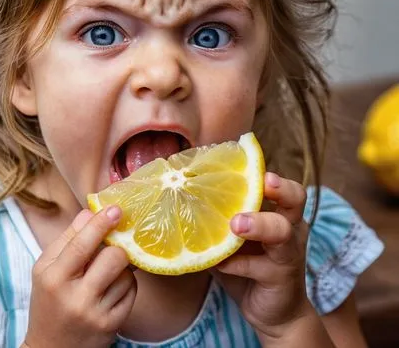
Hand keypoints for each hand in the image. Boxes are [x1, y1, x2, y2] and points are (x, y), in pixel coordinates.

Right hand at [24, 206, 136, 347]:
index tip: (116, 209)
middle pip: (113, 257)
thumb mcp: (46, 268)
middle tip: (112, 244)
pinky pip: (132, 291)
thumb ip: (67, 239)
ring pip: (125, 274)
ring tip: (106, 272)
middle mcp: (75, 298)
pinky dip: (126, 283)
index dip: (101, 224)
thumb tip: (90, 212)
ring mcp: (96, 314)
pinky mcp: (113, 325)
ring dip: (121, 267)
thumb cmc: (48, 301)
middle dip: (116, 247)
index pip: (81, 244)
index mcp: (53, 278)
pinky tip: (111, 288)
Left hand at [213, 173, 315, 341]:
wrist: (274, 313)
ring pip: (282, 231)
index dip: (266, 172)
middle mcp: (289, 226)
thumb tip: (175, 192)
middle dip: (280, 187)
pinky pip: (259, 267)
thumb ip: (216, 217)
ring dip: (258, 224)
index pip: (279, 183)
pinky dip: (236, 264)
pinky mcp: (281, 277)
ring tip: (235, 224)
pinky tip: (219, 264)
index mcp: (278, 211)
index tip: (245, 158)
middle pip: (296, 197)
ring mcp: (289, 252)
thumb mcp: (232, 237)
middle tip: (262, 182)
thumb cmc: (248, 265)